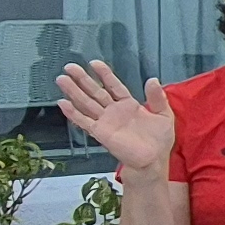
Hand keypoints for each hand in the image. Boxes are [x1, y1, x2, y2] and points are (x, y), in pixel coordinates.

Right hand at [58, 60, 176, 178]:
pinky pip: (84, 121)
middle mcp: (114, 111)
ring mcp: (105, 122)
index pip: (113, 85)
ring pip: (86, 103)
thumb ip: (157, 98)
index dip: (104, 74)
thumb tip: (153, 79)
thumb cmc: (159, 141)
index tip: (93, 63)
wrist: (153, 161)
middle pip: (95, 91)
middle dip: (82, 79)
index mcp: (128, 104)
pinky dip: (73, 113)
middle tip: (69, 67)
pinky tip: (62, 104)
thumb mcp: (164, 115)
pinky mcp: (100, 133)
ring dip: (73, 92)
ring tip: (61, 79)